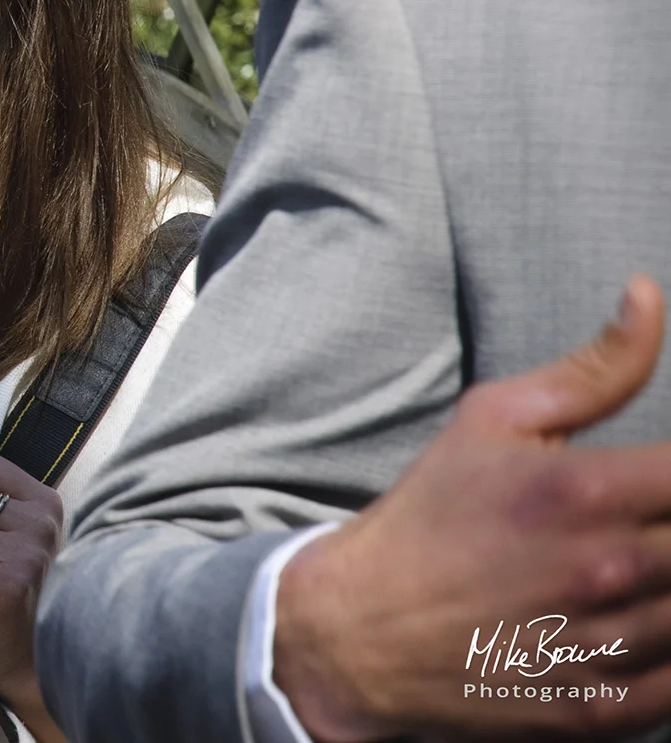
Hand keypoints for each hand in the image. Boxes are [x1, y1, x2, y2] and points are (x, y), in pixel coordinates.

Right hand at [277, 276, 670, 739]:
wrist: (357, 628)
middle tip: (652, 513)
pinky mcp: (602, 709)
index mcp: (583, 489)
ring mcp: (608, 646)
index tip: (668, 475)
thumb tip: (647, 295)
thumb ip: (592, 368)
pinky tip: (650, 617)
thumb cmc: (429, 515)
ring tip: (644, 559)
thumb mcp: (491, 421)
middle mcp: (607, 569)